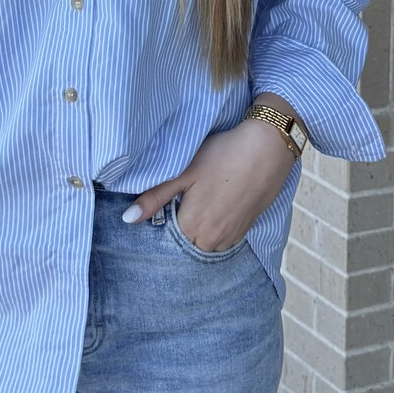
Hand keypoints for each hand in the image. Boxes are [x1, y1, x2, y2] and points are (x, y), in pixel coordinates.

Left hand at [123, 112, 297, 251]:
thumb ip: (155, 198)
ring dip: (198, 230)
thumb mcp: (184, 173)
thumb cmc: (222, 156)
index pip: (166, 237)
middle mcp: (210, 240)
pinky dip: (215, 228)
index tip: (166, 203)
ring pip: (204, 242)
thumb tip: (127, 219)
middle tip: (184, 199)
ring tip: (200, 201)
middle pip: (185, 242)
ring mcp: (230, 237)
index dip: (163, 220)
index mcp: (190, 227)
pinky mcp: (245, 230)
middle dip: (179, 226)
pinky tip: (216, 205)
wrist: (267, 149)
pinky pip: (222, 239)